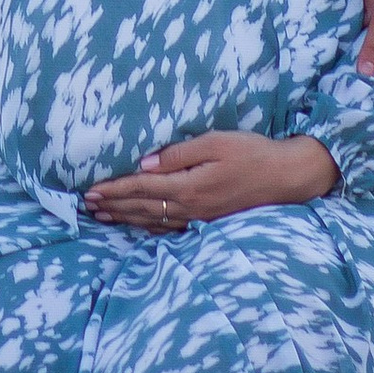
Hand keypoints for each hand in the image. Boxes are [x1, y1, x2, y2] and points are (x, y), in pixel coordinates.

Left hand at [84, 131, 338, 231]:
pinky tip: (139, 226)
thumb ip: (179, 154)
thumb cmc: (251, 153)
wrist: (286, 178)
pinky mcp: (208, 222)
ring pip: (153, 221)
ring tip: (103, 216)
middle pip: (142, 207)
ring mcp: (199, 218)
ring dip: (125, 218)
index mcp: (189, 186)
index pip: (141, 187)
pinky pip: (171, 230)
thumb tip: (145, 162)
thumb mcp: (215, 142)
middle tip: (87, 205)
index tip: (91, 190)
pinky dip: (149, 228)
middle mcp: (190, 207)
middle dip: (113, 206)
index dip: (115, 190)